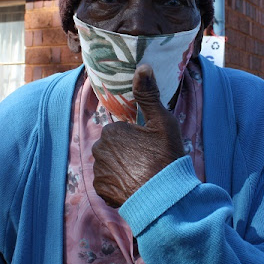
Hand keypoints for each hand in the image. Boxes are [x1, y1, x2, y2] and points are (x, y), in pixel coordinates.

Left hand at [92, 64, 184, 206]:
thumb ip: (149, 94)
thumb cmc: (165, 156)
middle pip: (113, 146)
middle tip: (148, 160)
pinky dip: (118, 185)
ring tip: (143, 175)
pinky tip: (134, 186)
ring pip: (110, 164)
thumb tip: (142, 66)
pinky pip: (108, 184)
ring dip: (121, 168)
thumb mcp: (162, 121)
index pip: (121, 130)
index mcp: (112, 131)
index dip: (137, 137)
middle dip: (126, 151)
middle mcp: (99, 150)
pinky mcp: (101, 192)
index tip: (150, 146)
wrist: (164, 197)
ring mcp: (99, 173)